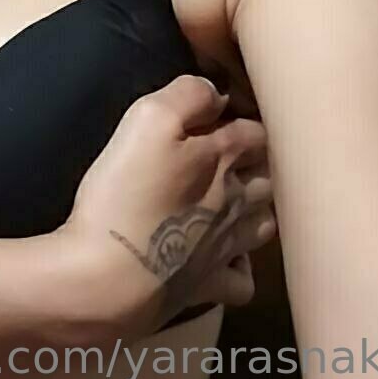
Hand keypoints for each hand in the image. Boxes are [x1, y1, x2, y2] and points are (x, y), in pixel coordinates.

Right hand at [54, 73, 273, 340]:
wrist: (108, 277)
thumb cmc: (126, 191)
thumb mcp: (148, 119)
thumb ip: (187, 94)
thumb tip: (215, 91)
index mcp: (224, 157)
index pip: (256, 129)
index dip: (242, 116)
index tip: (221, 111)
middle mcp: (237, 200)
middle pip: (268, 174)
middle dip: (258, 160)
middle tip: (230, 151)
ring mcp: (226, 247)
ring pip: (265, 222)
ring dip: (257, 207)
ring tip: (235, 198)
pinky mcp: (209, 286)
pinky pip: (242, 278)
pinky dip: (241, 264)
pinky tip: (226, 255)